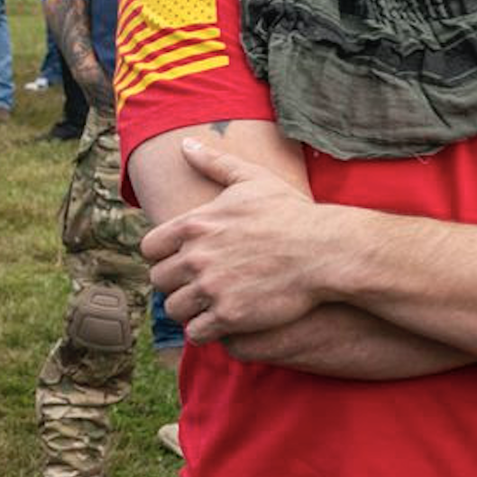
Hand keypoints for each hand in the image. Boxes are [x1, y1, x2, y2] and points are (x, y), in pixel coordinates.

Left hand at [142, 137, 334, 342]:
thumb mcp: (252, 179)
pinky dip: (205, 331)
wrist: (326, 250)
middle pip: (159, 280)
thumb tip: (186, 144)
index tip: (181, 261)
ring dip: (188, 310)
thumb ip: (214, 163)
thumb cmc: (292, 213)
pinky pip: (197, 332)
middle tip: (196, 287)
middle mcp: (196, 256)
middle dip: (175, 285)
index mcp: (194, 225)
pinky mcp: (230, 315)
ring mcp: (211, 287)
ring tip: (207, 307)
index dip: (163, 257)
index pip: (149, 248)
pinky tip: (221, 323)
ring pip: (175, 309)